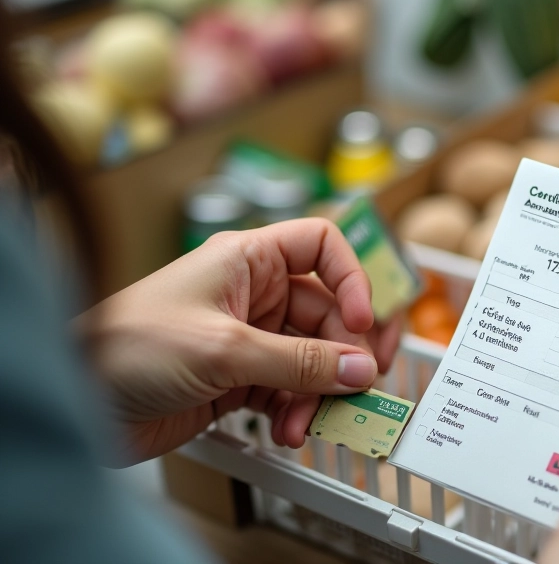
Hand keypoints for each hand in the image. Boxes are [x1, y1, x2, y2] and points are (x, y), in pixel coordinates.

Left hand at [78, 219, 401, 465]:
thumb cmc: (127, 346)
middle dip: (342, 353)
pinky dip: (297, 412)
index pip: (320, 245)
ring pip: (312, 359)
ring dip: (318, 393)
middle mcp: (253, 294)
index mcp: (248, 260)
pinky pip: (289, 391)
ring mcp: (247, 338)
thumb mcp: (224, 349)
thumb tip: (358, 369)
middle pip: (327, 313)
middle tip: (358, 385)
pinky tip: (289, 431)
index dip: (351, 277)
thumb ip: (299, 361)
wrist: (77, 402)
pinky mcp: (238, 379)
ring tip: (309, 422)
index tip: (362, 319)